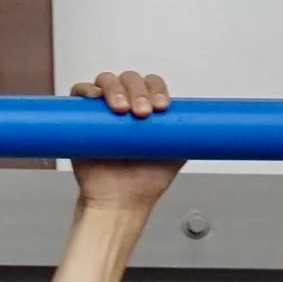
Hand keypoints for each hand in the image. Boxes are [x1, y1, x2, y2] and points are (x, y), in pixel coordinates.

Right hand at [69, 68, 177, 208]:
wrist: (119, 202)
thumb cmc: (144, 182)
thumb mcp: (174, 156)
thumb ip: (186, 137)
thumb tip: (202, 124)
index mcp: (146, 109)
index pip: (152, 84)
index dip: (157, 90)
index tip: (161, 107)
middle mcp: (125, 105)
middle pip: (130, 78)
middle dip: (138, 91)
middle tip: (142, 113)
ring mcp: (101, 109)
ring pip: (107, 80)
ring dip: (116, 89)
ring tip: (122, 111)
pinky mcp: (80, 117)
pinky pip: (80, 93)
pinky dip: (86, 90)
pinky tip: (95, 97)